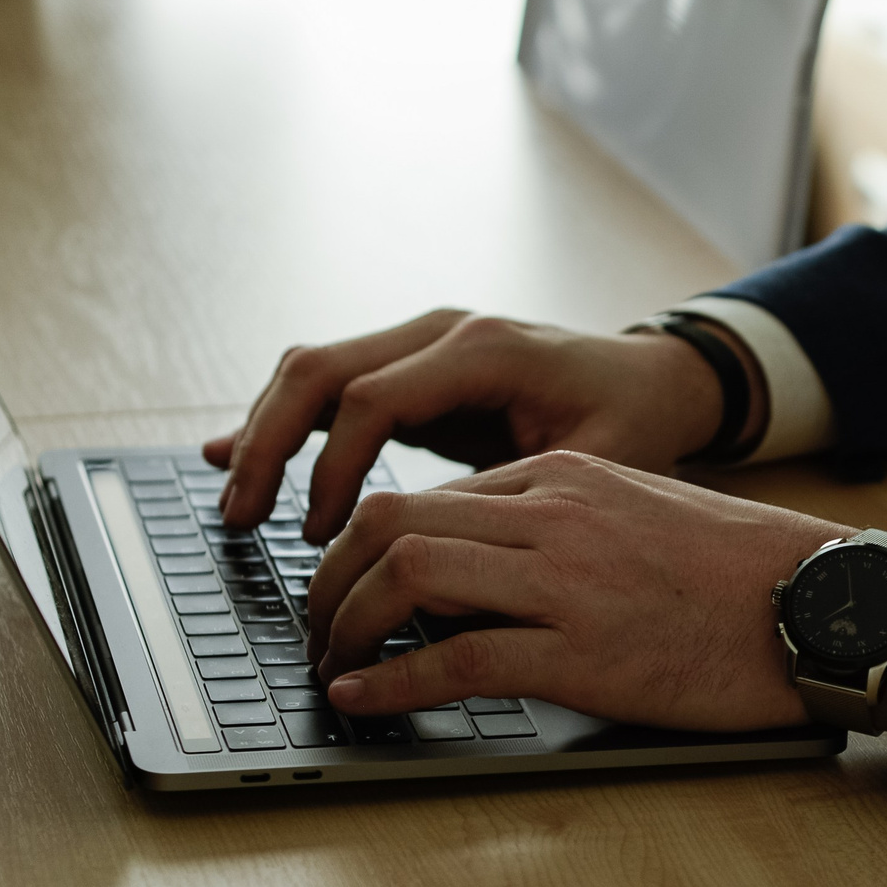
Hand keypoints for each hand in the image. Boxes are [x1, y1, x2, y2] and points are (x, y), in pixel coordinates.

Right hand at [204, 309, 743, 542]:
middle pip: (320, 369)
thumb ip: (510, 498)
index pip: (373, 398)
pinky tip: (233, 458)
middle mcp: (442, 331)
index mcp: (484, 350)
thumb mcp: (591, 468)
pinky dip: (283, 423)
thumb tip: (426, 555)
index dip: (333, 469)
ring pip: (311, 371)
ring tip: (236, 507)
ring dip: (264, 434)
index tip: (319, 533)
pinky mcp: (411, 367)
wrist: (654, 380)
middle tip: (243, 520)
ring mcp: (421, 342)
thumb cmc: (632, 424)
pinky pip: (329, 386)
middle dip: (270, 445)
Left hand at [308, 450, 853, 730]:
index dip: (364, 543)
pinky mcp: (582, 652)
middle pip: (392, 519)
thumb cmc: (739, 577)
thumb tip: (477, 580)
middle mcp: (554, 513)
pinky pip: (454, 658)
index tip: (344, 585)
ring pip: (406, 572)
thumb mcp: (639, 519)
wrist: (820, 606)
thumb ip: (560, 530)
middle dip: (328, 576)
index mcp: (567, 475)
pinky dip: (388, 679)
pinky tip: (362, 697)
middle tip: (314, 624)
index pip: (431, 494)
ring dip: (343, 622)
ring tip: (330, 661)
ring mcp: (566, 580)